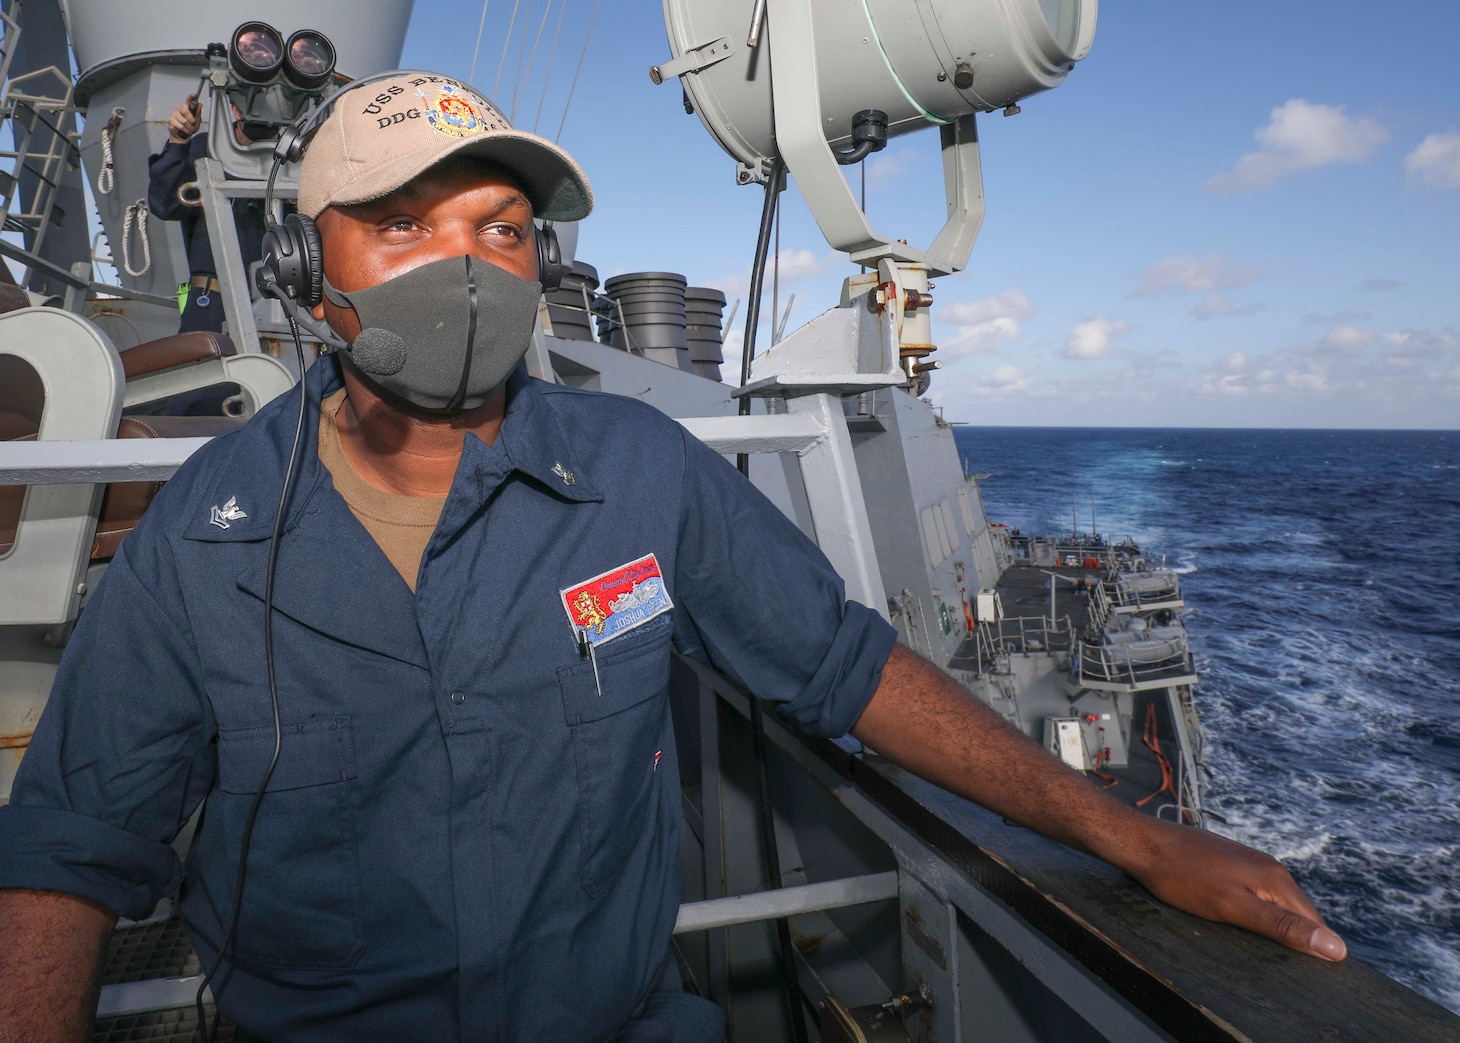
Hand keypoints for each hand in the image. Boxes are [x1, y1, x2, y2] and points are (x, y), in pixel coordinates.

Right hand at [168, 94, 200, 142]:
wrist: (182, 136)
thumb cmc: (189, 127)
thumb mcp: (197, 121)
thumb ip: (198, 113)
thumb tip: (200, 105)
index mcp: (186, 107)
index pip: (188, 100)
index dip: (191, 97)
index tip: (194, 95)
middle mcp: (179, 108)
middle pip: (185, 110)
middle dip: (191, 119)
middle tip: (193, 124)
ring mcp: (174, 114)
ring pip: (184, 121)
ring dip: (189, 127)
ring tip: (189, 129)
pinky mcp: (171, 120)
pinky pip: (180, 126)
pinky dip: (185, 130)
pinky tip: (185, 130)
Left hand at [1127, 822, 1346, 960]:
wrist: (1145, 844)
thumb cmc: (1183, 878)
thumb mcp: (1233, 908)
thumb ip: (1281, 925)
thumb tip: (1335, 947)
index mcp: (1277, 880)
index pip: (1315, 924)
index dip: (1314, 950)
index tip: (1303, 975)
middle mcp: (1270, 868)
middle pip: (1297, 914)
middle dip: (1296, 939)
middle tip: (1280, 969)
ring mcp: (1250, 863)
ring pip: (1277, 904)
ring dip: (1276, 927)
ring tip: (1262, 950)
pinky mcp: (1232, 864)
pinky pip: (1257, 894)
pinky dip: (1257, 913)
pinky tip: (1243, 925)